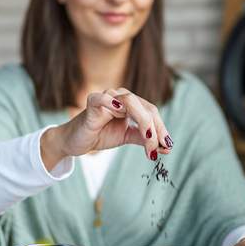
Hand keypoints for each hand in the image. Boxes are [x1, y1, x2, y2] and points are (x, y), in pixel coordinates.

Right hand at [41, 88, 172, 169]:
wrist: (76, 141)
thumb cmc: (100, 134)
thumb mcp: (127, 137)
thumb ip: (144, 139)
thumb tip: (166, 148)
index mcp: (131, 102)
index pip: (152, 112)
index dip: (161, 129)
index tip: (167, 148)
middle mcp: (121, 96)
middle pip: (146, 108)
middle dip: (155, 129)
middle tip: (157, 148)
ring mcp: (107, 97)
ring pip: (131, 103)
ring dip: (144, 123)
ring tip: (148, 140)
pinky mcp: (92, 103)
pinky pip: (102, 99)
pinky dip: (111, 103)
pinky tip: (119, 111)